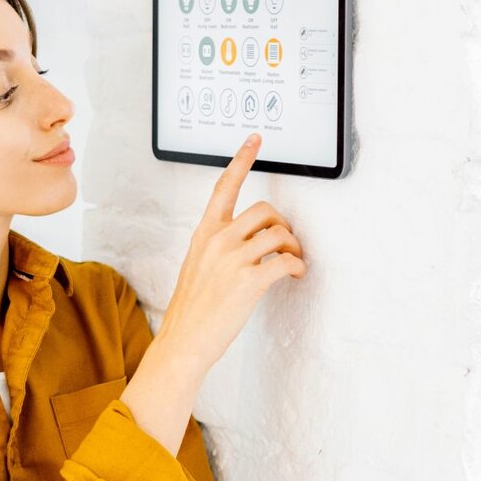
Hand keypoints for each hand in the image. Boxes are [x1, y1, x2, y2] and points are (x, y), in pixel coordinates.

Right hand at [153, 133, 305, 374]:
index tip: (255, 139)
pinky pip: (286, 262)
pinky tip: (294, 276)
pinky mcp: (249, 281)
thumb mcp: (197, 266)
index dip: (241, 159)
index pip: (224, 186)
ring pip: (280, 234)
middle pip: (265, 210)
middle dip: (283, 225)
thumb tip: (251, 240)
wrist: (183, 340)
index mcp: (204, 234)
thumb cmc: (192, 308)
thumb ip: (218, 246)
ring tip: (292, 263)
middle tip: (285, 245)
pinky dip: (297, 267)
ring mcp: (232, 260)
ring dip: (294, 248)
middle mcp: (217, 240)